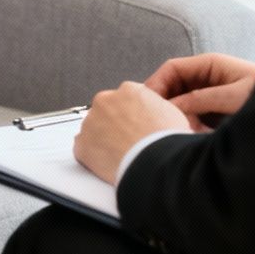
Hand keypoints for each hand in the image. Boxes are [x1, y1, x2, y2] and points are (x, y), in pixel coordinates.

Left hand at [74, 81, 193, 183]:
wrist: (155, 163)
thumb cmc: (166, 140)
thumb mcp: (172, 111)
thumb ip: (155, 106)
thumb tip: (155, 114)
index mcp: (129, 90)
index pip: (124, 98)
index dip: (131, 115)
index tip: (135, 126)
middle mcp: (106, 101)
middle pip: (107, 111)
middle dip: (114, 125)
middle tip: (128, 141)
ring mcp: (91, 122)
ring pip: (94, 129)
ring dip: (103, 139)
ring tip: (121, 154)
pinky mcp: (82, 144)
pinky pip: (84, 149)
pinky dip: (93, 156)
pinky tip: (109, 163)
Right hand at [145, 53, 254, 127]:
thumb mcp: (233, 97)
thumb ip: (202, 99)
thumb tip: (171, 107)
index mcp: (210, 64)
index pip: (172, 69)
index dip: (156, 84)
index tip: (146, 103)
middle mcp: (207, 77)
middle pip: (173, 86)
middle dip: (164, 103)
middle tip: (157, 122)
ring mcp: (210, 94)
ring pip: (181, 103)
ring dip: (176, 116)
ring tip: (177, 131)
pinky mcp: (215, 111)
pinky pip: (192, 116)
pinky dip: (187, 125)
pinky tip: (189, 136)